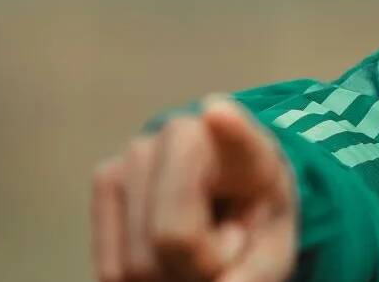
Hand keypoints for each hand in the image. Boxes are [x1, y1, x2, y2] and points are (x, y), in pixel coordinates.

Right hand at [91, 97, 297, 281]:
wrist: (229, 196)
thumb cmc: (255, 221)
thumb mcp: (273, 251)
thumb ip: (255, 273)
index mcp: (249, 152)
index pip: (239, 140)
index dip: (231, 129)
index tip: (219, 112)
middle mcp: (185, 136)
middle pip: (172, 238)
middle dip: (197, 268)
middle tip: (222, 250)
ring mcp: (138, 152)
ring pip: (136, 263)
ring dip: (167, 276)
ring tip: (195, 248)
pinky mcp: (106, 177)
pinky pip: (112, 269)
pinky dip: (140, 280)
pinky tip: (165, 250)